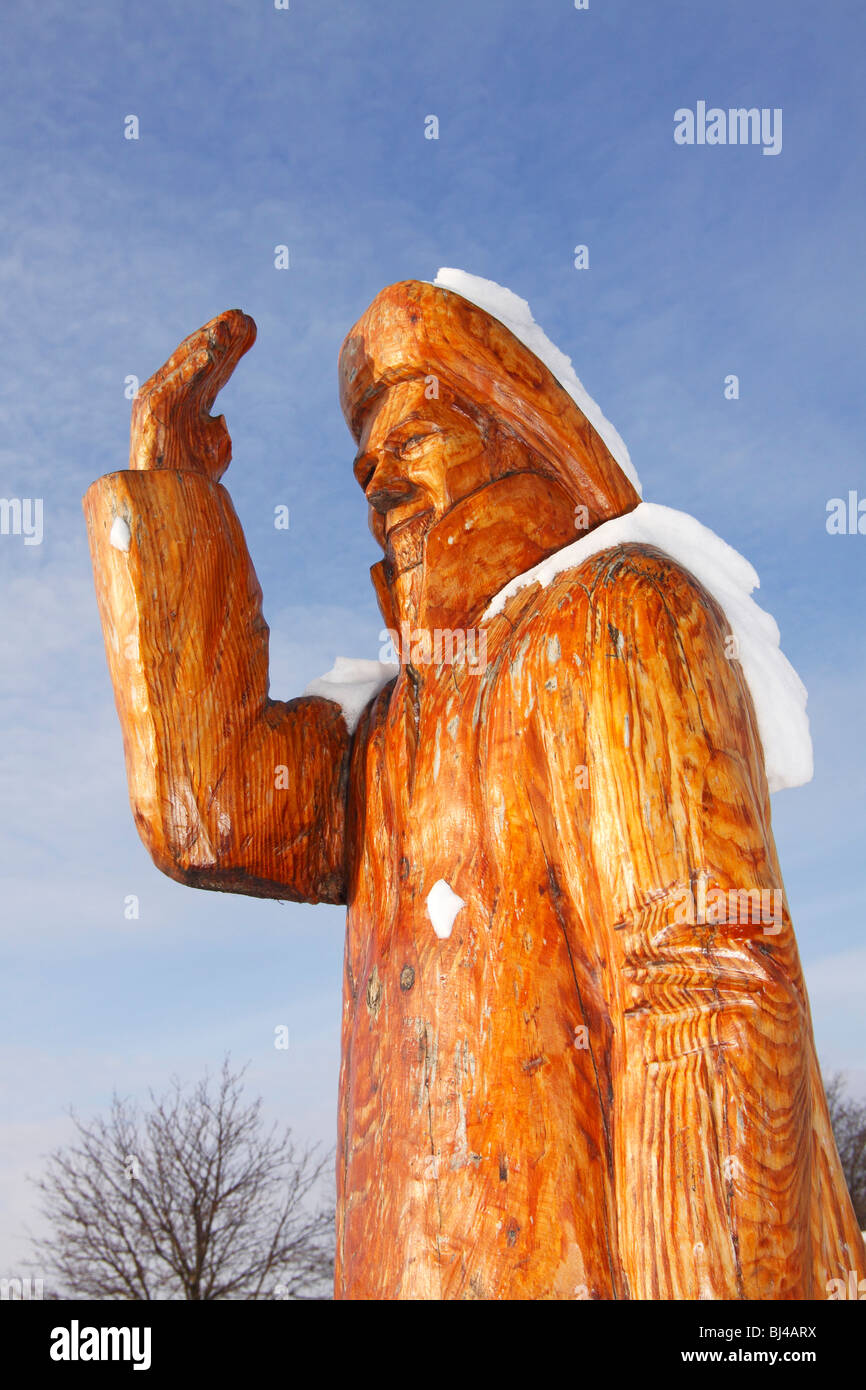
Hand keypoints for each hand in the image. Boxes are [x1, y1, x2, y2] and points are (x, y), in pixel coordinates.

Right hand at [129, 309, 256, 480]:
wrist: (167, 502)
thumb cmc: (189, 481)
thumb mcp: (212, 450)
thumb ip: (217, 431)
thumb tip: (219, 418)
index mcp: (190, 400)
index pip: (215, 367)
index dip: (233, 346)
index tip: (253, 326)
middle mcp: (173, 394)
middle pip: (201, 358)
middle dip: (222, 336)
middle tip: (245, 316)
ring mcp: (159, 399)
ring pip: (185, 365)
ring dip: (206, 344)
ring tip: (228, 327)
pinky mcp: (151, 412)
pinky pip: (172, 385)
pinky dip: (189, 369)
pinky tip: (208, 354)